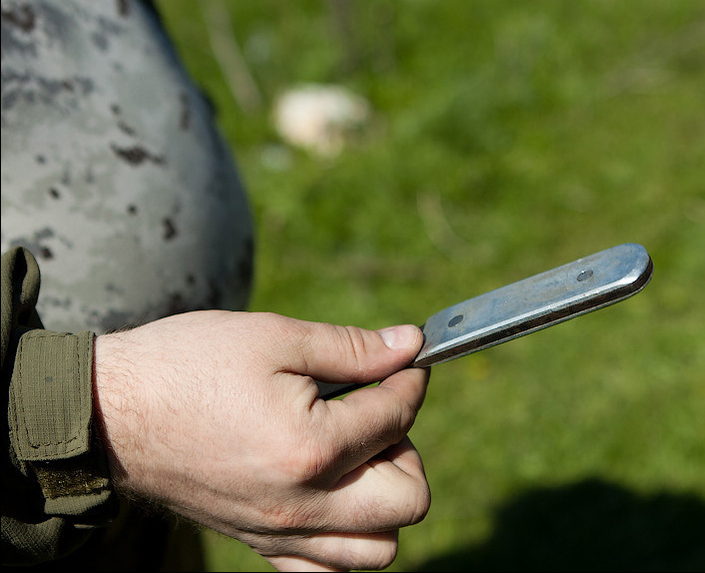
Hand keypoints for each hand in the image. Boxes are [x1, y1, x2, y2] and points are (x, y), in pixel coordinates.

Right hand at [93, 311, 429, 570]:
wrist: (111, 414)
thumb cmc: (187, 365)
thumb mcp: (273, 336)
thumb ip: (351, 347)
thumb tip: (409, 344)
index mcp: (310, 448)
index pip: (397, 417)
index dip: (410, 379)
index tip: (405, 360)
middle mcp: (302, 505)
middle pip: (409, 500)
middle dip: (408, 448)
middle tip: (376, 413)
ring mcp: (280, 533)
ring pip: (379, 548)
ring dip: (385, 497)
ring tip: (355, 454)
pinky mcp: (259, 544)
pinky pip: (327, 568)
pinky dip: (347, 538)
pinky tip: (330, 493)